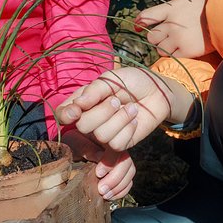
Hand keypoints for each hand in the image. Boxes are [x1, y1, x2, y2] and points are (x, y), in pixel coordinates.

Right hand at [56, 67, 190, 151]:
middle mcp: (90, 118)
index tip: (76, 110)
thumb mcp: (111, 78)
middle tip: (117, 100)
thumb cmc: (133, 81)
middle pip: (83, 126)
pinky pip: (116, 144)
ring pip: (101, 135)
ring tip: (130, 108)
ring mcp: (104, 132)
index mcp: (83, 101)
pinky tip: (134, 120)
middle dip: (102, 112)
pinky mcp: (120, 143)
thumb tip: (78, 105)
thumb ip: (94, 90)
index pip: (64, 113)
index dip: (66, 115)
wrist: (158, 91)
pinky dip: (128, 129)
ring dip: (119, 119)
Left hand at [61, 130, 135, 200]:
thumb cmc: (72, 143)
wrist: (71, 149)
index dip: (110, 163)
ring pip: (130, 173)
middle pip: (126, 163)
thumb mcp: (74, 141)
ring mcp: (120, 160)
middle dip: (115, 179)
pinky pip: (128, 182)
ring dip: (119, 187)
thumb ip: (85, 147)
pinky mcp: (120, 172)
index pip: (117, 150)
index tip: (98, 173)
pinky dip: (121, 191)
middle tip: (101, 189)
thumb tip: (99, 156)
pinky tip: (110, 196)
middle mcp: (117, 149)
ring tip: (104, 195)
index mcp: (108, 139)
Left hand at [134, 0, 211, 58]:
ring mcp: (178, 38)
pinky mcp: (187, 51)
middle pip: (151, 36)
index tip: (136, 26)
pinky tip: (183, 50)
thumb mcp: (188, 1)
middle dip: (157, 38)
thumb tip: (163, 17)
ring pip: (160, 49)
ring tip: (176, 44)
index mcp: (171, 9)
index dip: (139, 22)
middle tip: (166, 37)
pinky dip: (175, 55)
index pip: (147, 16)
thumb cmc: (210, 6)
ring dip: (165, 48)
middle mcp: (171, 24)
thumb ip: (173, 9)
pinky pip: (172, 56)